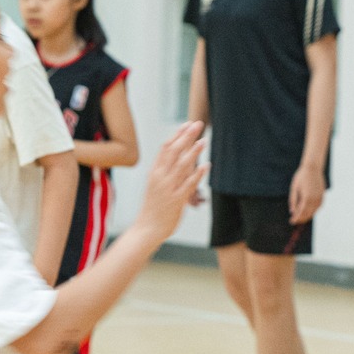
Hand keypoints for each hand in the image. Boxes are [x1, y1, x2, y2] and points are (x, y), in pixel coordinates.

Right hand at [134, 122, 208, 238]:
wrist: (146, 229)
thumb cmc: (152, 207)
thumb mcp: (154, 185)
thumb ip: (163, 172)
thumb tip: (174, 158)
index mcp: (154, 172)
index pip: (166, 148)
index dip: (177, 135)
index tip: (187, 124)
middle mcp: (160, 178)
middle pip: (174, 152)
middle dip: (186, 136)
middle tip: (198, 124)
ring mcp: (168, 188)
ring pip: (181, 166)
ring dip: (193, 152)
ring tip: (203, 141)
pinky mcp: (176, 201)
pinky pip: (188, 185)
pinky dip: (197, 174)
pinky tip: (207, 166)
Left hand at [288, 164, 325, 224]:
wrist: (313, 168)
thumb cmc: (301, 177)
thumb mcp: (294, 188)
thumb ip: (293, 201)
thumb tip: (292, 211)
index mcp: (306, 198)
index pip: (301, 212)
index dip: (296, 218)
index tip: (292, 221)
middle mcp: (314, 200)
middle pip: (307, 214)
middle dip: (301, 218)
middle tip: (295, 221)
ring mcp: (319, 198)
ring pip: (313, 211)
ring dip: (307, 216)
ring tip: (301, 218)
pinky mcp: (322, 196)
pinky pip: (318, 207)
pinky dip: (313, 211)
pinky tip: (309, 211)